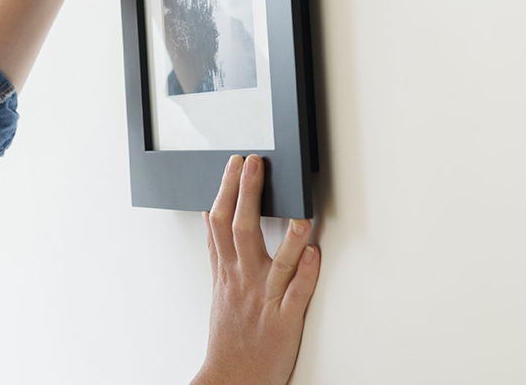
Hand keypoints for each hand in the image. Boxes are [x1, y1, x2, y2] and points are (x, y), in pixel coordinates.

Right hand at [193, 155, 319, 384]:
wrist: (232, 379)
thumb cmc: (229, 334)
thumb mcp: (217, 287)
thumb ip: (217, 251)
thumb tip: (210, 215)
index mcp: (227, 272)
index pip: (219, 222)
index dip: (226, 189)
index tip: (235, 162)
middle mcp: (244, 281)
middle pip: (241, 231)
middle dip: (247, 195)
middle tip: (255, 165)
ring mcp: (264, 300)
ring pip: (276, 263)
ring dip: (288, 238)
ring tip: (298, 213)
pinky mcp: (285, 321)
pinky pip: (297, 295)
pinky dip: (306, 275)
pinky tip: (315, 254)